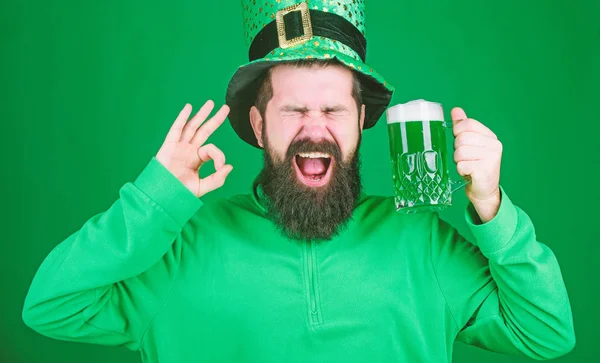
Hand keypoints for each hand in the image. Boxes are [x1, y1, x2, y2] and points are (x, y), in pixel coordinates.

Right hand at [156, 101, 232, 197]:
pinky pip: (176, 129)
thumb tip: (230, 166)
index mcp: (197, 159)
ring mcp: (179, 147)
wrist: (162, 197)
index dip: (219, 156)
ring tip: (210, 103)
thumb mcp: (202, 187)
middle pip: (204, 131)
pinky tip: (188, 108)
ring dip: (201, 114)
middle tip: (225, 108)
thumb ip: (217, 179)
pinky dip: (182, 118)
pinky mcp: (169, 146)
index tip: (220, 167)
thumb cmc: (180, 193)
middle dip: (215, 119)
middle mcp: (189, 150)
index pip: (212, 150)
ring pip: (192, 127)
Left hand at [451, 107, 501, 221]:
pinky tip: (469, 173)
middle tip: (465, 158)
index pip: (467, 124)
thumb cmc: (474, 166)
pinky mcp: (485, 170)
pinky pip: (462, 165)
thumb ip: (463, 127)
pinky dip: (461, 170)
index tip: (461, 142)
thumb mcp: (469, 144)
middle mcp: (494, 145)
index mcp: (490, 136)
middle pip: (461, 138)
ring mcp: (491, 158)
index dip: (458, 132)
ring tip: (467, 166)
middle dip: (457, 150)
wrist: (484, 190)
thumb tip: (456, 110)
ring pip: (459, 152)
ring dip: (458, 161)